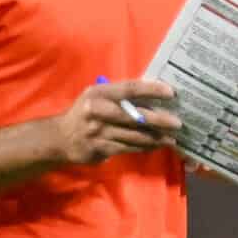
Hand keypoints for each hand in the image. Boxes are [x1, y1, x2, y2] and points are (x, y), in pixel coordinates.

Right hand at [51, 79, 181, 166]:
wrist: (59, 138)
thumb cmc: (84, 114)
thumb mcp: (96, 97)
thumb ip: (117, 96)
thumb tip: (150, 97)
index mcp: (99, 93)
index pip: (129, 89)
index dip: (151, 90)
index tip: (171, 92)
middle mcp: (98, 111)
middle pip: (135, 116)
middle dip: (158, 120)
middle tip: (177, 123)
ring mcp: (99, 131)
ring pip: (134, 135)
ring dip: (155, 138)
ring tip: (172, 139)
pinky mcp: (101, 148)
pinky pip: (128, 148)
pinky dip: (144, 147)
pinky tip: (155, 146)